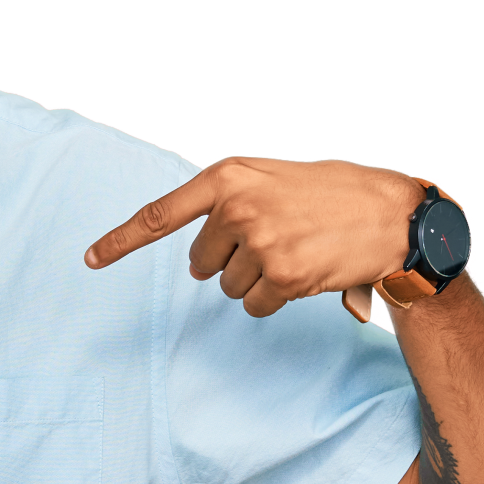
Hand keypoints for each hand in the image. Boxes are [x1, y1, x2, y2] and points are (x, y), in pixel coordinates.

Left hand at [83, 154, 426, 316]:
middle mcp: (237, 208)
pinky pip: (254, 305)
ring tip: (297, 251)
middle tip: (275, 240)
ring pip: (228, 287)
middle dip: (230, 260)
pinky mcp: (280, 277)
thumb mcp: (274, 178)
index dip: (121, 241)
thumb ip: (231, 200)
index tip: (90, 258)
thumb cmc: (333, 194)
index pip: (160, 215)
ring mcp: (258, 244)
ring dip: (256, 279)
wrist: (393, 214)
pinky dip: (273, 299)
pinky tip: (304, 273)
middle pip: (201, 262)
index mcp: (229, 177)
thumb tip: (197, 256)